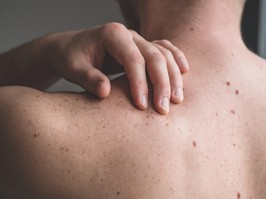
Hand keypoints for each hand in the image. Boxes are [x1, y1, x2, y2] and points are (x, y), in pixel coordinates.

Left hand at [53, 22, 188, 113]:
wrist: (71, 48)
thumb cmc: (70, 58)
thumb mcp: (72, 68)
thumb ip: (88, 78)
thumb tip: (106, 92)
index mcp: (112, 34)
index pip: (133, 59)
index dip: (140, 83)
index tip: (141, 106)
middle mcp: (129, 34)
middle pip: (154, 56)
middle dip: (162, 83)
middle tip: (164, 109)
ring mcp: (138, 39)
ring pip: (163, 54)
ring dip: (173, 76)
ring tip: (177, 99)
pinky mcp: (142, 47)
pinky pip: (164, 49)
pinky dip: (176, 59)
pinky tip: (185, 71)